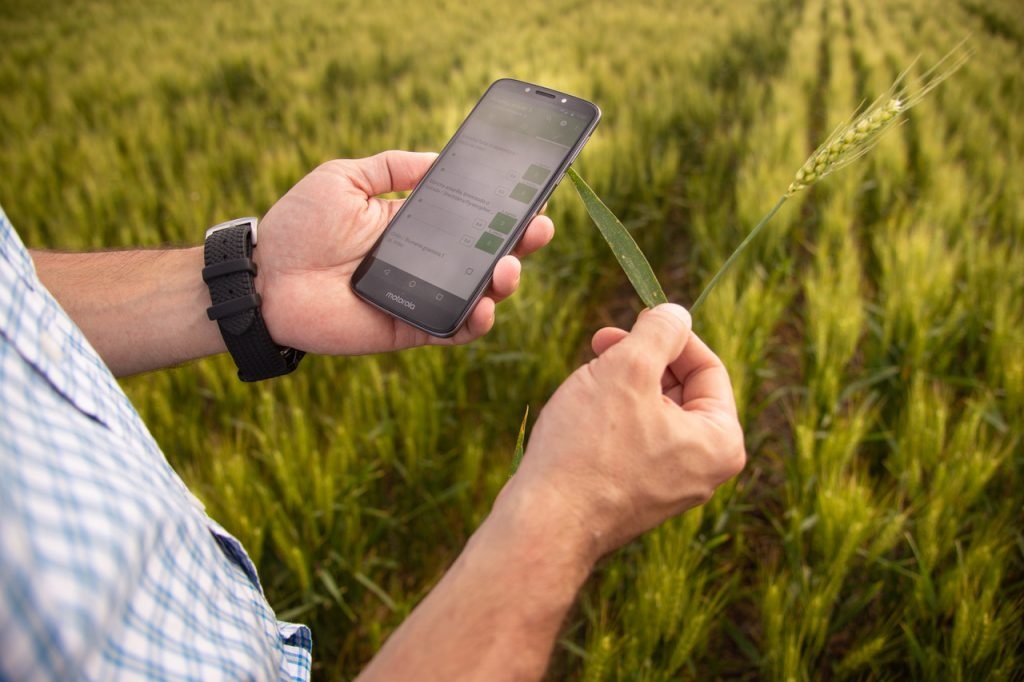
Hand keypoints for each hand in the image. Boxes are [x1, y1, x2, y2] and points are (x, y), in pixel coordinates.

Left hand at [251, 150, 553, 354]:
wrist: (264, 277)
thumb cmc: (299, 224)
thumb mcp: (346, 178)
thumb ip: (394, 167)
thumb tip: (442, 157)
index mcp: (416, 226)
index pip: (473, 220)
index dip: (506, 212)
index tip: (533, 198)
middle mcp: (426, 263)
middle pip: (487, 257)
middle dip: (520, 245)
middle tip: (538, 231)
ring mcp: (422, 297)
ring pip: (479, 295)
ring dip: (504, 284)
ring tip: (507, 270)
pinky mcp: (410, 329)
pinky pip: (453, 330)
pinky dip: (475, 323)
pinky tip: (484, 307)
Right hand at [506, 303, 745, 561]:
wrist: (545, 522)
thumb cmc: (588, 447)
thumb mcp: (629, 368)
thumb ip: (660, 331)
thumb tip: (676, 313)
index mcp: (721, 442)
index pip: (708, 368)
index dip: (670, 335)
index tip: (633, 320)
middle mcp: (704, 470)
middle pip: (679, 390)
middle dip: (640, 362)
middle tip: (601, 345)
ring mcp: (669, 486)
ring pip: (651, 412)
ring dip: (620, 387)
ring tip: (586, 383)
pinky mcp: (635, 495)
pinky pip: (632, 440)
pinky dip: (609, 418)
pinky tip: (578, 417)